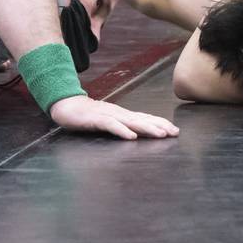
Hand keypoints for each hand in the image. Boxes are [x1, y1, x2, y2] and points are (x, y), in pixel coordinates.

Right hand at [50, 95, 179, 139]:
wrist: (67, 106)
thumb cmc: (89, 116)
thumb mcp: (109, 122)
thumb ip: (122, 127)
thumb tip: (138, 134)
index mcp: (123, 115)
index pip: (146, 118)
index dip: (161, 123)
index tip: (175, 130)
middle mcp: (119, 114)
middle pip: (143, 119)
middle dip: (160, 126)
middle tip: (175, 132)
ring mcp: (108, 116)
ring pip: (131, 122)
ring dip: (147, 128)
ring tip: (160, 134)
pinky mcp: (96, 120)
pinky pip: (111, 126)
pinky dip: (122, 131)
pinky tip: (132, 137)